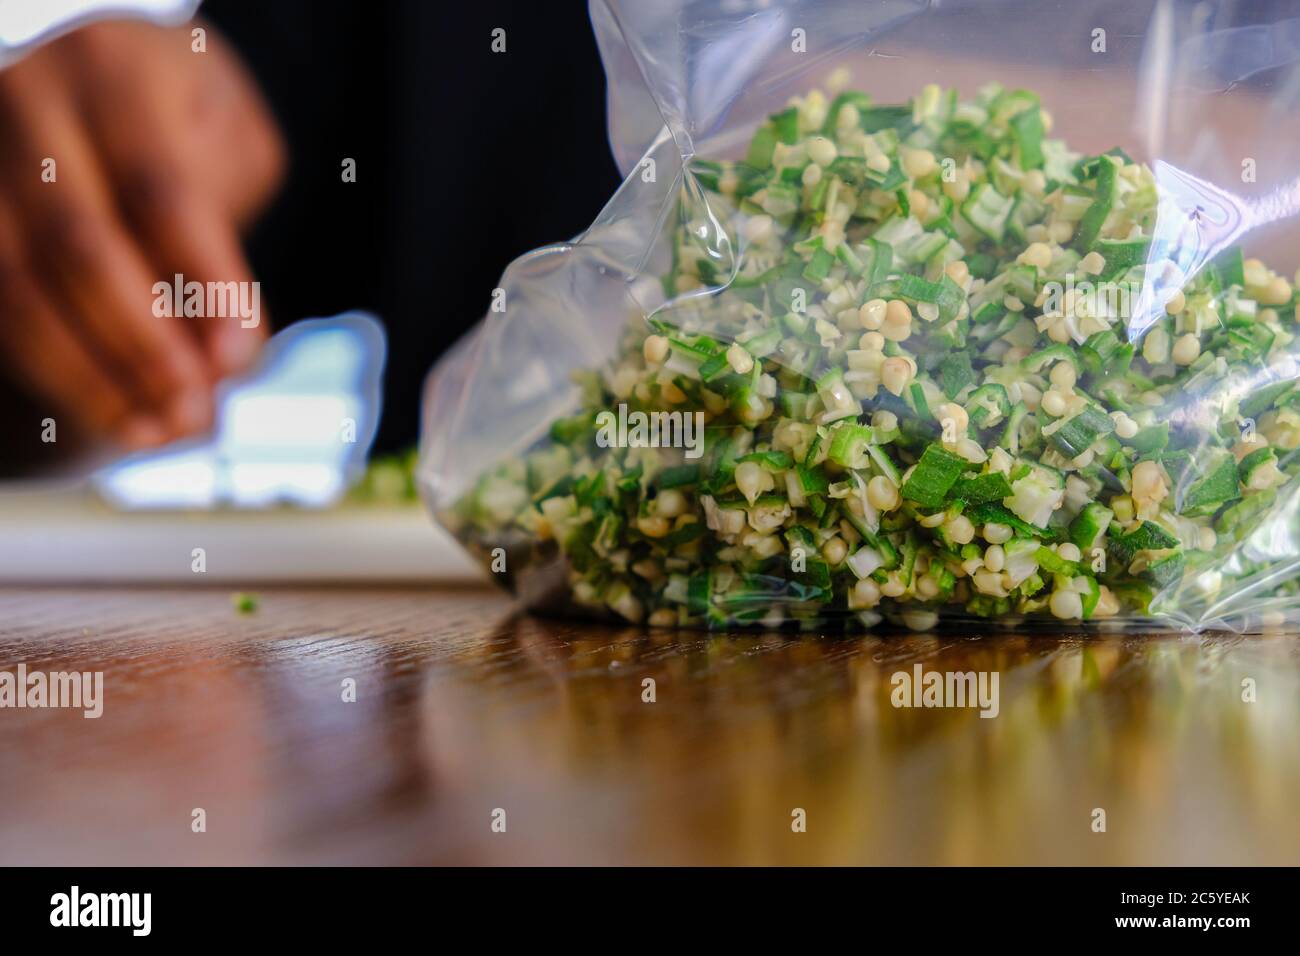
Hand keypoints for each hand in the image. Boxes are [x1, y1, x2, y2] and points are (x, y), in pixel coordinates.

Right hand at [0, 20, 283, 448]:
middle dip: (142, 345)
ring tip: (152, 433)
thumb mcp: (227, 139)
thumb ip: (227, 228)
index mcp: (114, 72)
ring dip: (89, 375)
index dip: (202, 284)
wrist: (103, 79)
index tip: (238, 358)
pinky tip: (106, 413)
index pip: (159, 193)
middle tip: (194, 413)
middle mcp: (29, 104)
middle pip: (81, 244)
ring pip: (17, 285)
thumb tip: (225, 354)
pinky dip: (50, 370)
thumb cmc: (181, 118)